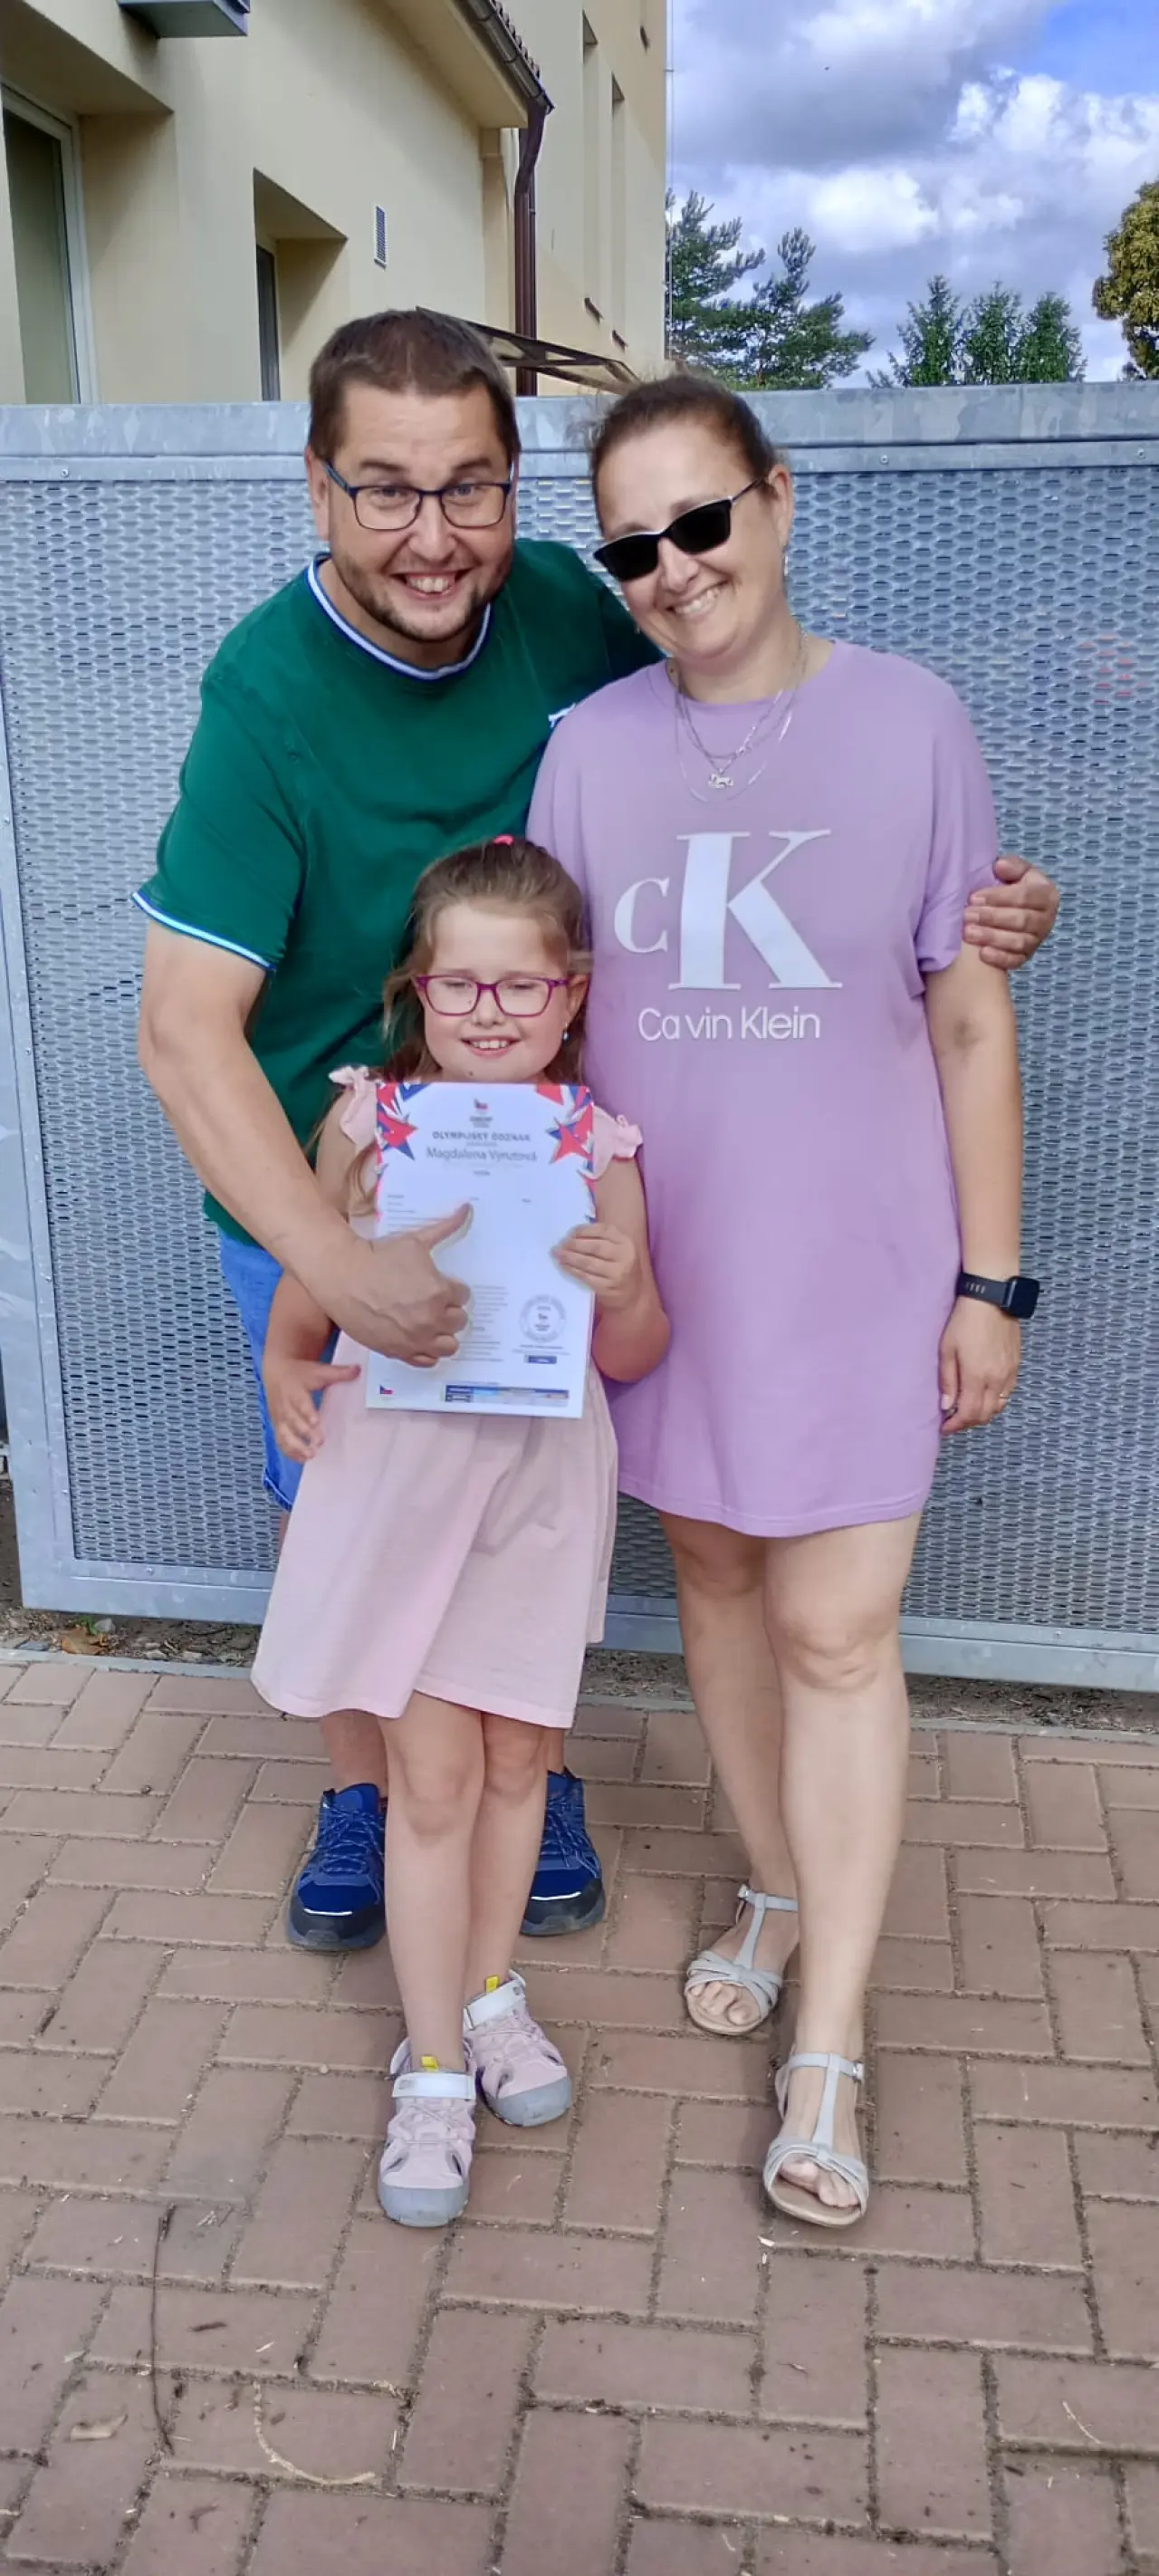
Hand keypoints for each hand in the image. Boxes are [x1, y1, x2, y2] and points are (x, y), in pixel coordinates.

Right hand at [263, 1352, 360, 1462]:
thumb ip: (338, 1373)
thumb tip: (359, 1370)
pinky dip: (289, 1451)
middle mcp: (284, 1405)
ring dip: (296, 1446)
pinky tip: (302, 1459)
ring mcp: (279, 1417)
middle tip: (318, 1443)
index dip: (307, 1412)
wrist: (277, 1371)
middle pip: (292, 1421)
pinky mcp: (278, 1425)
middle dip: (304, 1433)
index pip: (300, 1402)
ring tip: (311, 1455)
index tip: (316, 1422)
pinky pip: (281, 1441)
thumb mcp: (318, 1370)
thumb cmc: (301, 1373)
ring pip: (284, 1434)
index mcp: (294, 1390)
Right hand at [325, 1212, 469, 1365]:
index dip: (452, 1288)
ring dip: (444, 1334)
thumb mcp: (415, 1240)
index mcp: (439, 1292)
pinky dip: (427, 1351)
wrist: (341, 1275)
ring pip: (448, 1346)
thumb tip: (467, 1209)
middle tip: (434, 1301)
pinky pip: (426, 1361)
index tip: (439, 1284)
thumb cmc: (377, 1256)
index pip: (464, 1296)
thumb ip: (446, 1228)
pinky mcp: (397, 1351)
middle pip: (459, 1321)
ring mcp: (414, 1339)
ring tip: (431, 1322)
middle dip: (449, 1310)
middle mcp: (430, 1319)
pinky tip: (419, 1337)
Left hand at [555, 1221, 642, 1312]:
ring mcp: (616, 1273)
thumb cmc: (619, 1263)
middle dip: (575, 1244)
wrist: (632, 1290)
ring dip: (570, 1258)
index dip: (584, 1230)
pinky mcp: (607, 1287)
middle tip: (560, 1244)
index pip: (603, 1231)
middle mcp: (623, 1256)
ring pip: (589, 1263)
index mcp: (625, 1241)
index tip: (570, 1232)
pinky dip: (573, 1270)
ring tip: (558, 1254)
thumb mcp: (617, 1246)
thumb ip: (600, 1237)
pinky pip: (586, 1277)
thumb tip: (572, 1234)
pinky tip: (564, 1266)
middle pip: (595, 1247)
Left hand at [939, 1297, 1020, 1434]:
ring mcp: (1009, 1373)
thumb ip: (948, 1380)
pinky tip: (983, 1394)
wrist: (992, 1298)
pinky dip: (994, 1401)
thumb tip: (947, 1406)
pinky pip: (1007, 1393)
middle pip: (985, 1415)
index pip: (969, 1414)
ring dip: (983, 1413)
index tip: (944, 1428)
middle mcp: (997, 1379)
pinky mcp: (1016, 1365)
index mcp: (978, 1377)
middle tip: (954, 1420)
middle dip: (968, 1422)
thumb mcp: (947, 1349)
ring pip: (998, 1406)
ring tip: (967, 1408)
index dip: (956, 1426)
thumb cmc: (964, 1321)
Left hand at [963, 854, 1059, 967]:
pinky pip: (1015, 961)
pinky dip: (999, 958)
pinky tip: (982, 954)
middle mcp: (1046, 919)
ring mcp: (1037, 940)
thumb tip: (1000, 866)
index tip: (973, 897)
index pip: (1025, 896)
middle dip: (992, 918)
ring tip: (968, 933)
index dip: (999, 897)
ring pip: (1018, 942)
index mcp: (1046, 894)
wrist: (1010, 910)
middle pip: (1021, 920)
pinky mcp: (1026, 957)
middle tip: (967, 915)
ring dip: (992, 938)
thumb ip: (1011, 866)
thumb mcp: (1015, 871)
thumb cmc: (1011, 888)